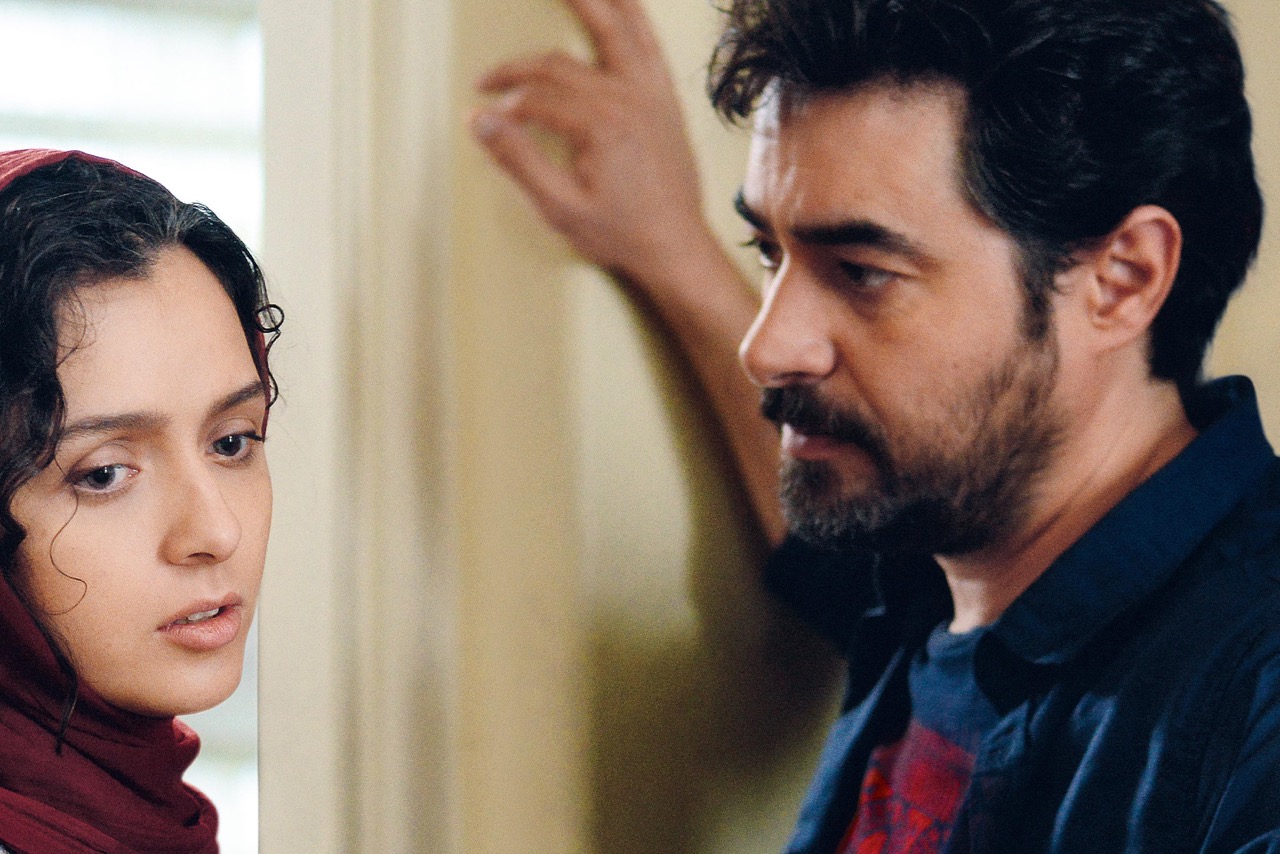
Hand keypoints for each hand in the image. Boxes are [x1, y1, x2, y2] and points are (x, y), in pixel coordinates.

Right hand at [470, 0, 713, 288]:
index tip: (485, 121)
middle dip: (519, 68)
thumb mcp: (560, 208)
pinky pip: (650, 45)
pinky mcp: (666, 100)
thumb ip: (517, 161)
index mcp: (600, 125)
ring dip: (592, 3)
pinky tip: (623, 3)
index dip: (505, 108)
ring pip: (618, 30)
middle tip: (490, 72)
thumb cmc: (621, 233)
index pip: (536, 100)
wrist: (676, 246)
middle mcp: (628, 100)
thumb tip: (479, 120)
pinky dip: (636, 18)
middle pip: (560, 63)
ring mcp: (652, 96)